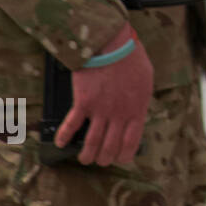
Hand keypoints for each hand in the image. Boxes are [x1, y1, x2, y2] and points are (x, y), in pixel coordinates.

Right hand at [58, 23, 152, 166]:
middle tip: (100, 161)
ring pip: (92, 142)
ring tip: (84, 160)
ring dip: (87, 155)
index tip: (120, 159)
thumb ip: (141, 100)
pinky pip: (72, 125)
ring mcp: (101, 110)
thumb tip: (138, 114)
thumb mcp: (146, 81)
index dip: (124, 155)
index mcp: (137, 110)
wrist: (112, 44)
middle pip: (110, 146)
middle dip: (105, 158)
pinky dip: (64, 136)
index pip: (131, 142)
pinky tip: (60, 143)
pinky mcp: (83, 102)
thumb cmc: (132, 58)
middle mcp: (119, 114)